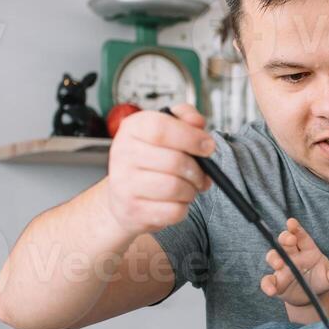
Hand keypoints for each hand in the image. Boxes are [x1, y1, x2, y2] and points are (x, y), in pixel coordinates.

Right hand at [104, 104, 214, 235]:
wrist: (121, 199)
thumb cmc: (148, 162)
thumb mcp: (163, 131)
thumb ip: (184, 118)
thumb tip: (197, 123)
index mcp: (132, 129)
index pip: (161, 128)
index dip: (191, 137)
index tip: (207, 146)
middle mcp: (123, 154)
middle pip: (174, 161)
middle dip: (197, 170)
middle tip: (200, 174)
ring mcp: (124, 184)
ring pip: (175, 188)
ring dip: (191, 190)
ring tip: (188, 187)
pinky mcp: (133, 210)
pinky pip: (173, 211)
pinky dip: (183, 208)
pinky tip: (176, 202)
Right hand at [259, 218, 328, 308]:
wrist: (311, 295)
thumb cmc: (320, 279)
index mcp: (307, 249)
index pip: (300, 235)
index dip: (295, 228)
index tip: (292, 222)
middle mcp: (292, 255)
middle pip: (285, 242)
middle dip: (285, 238)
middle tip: (289, 240)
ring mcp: (282, 268)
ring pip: (273, 257)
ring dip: (274, 258)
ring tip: (279, 264)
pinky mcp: (276, 281)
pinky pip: (267, 281)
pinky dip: (267, 285)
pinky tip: (271, 291)